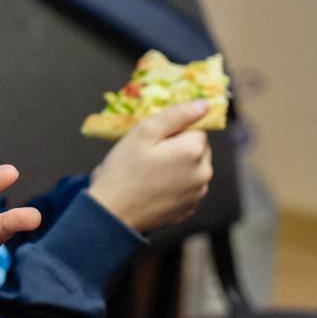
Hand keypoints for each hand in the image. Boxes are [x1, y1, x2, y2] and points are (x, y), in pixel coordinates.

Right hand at [88, 100, 213, 232]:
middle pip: (197, 149)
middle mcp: (204, 173)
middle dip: (178, 148)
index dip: (173, 131)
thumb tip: (204, 104)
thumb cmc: (123, 169)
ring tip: (149, 174)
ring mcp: (198, 194)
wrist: (112, 213)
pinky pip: (187, 188)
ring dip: (177, 167)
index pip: (195, 128)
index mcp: (194, 150)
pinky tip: (153, 189)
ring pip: (193, 168)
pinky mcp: (189, 209)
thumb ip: (177, 115)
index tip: (153, 142)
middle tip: (148, 157)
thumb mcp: (144, 133)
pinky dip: (175, 185)